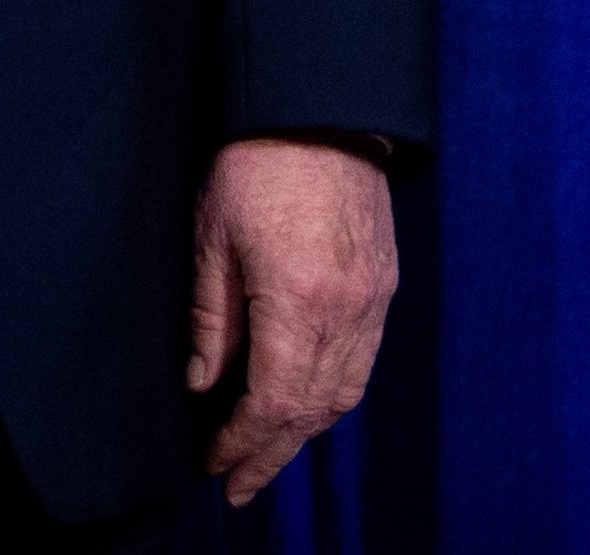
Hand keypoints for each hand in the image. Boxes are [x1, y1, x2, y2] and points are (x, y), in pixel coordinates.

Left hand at [188, 134, 397, 505]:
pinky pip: (364, 359)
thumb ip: (212, 317)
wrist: (323, 106)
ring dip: (307, 431)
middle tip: (239, 483)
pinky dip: (335, 393)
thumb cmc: (259, 161)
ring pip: (346, 391)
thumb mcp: (212, 235)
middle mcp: (347, 309)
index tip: (214, 462)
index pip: (272, 401)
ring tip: (270, 453)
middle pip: (313, 409)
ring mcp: (374, 296)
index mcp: (299, 299)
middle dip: (274, 453)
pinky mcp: (385, 280)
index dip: (242, 441)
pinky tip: (307, 402)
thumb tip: (204, 382)